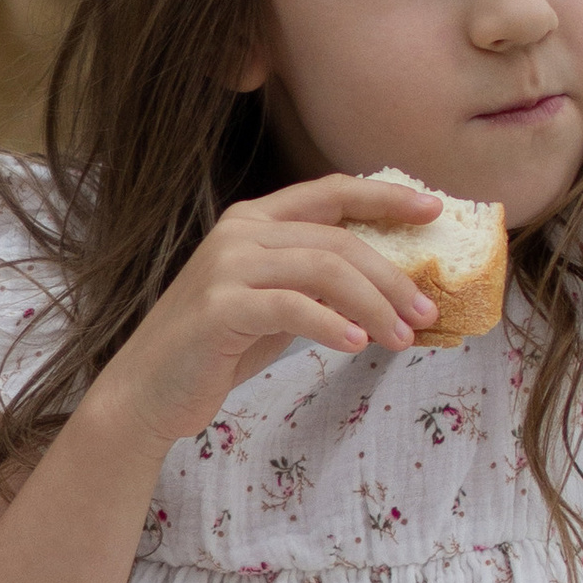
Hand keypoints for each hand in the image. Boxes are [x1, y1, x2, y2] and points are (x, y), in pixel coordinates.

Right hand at [84, 174, 446, 456]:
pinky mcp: (219, 307)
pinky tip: (356, 345)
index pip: (332, 192)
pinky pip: (292, 307)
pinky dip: (331, 325)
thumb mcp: (276, 304)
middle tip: (426, 311)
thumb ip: (318, 284)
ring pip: (323, 270)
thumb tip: (391, 287)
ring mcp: (226, 266)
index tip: (434, 210)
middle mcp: (240, 232)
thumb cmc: (216, 348)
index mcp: (254, 220)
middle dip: (392, 276)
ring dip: (373, 305)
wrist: (148, 390)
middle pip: (338, 239)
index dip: (386, 197)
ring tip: (402, 337)